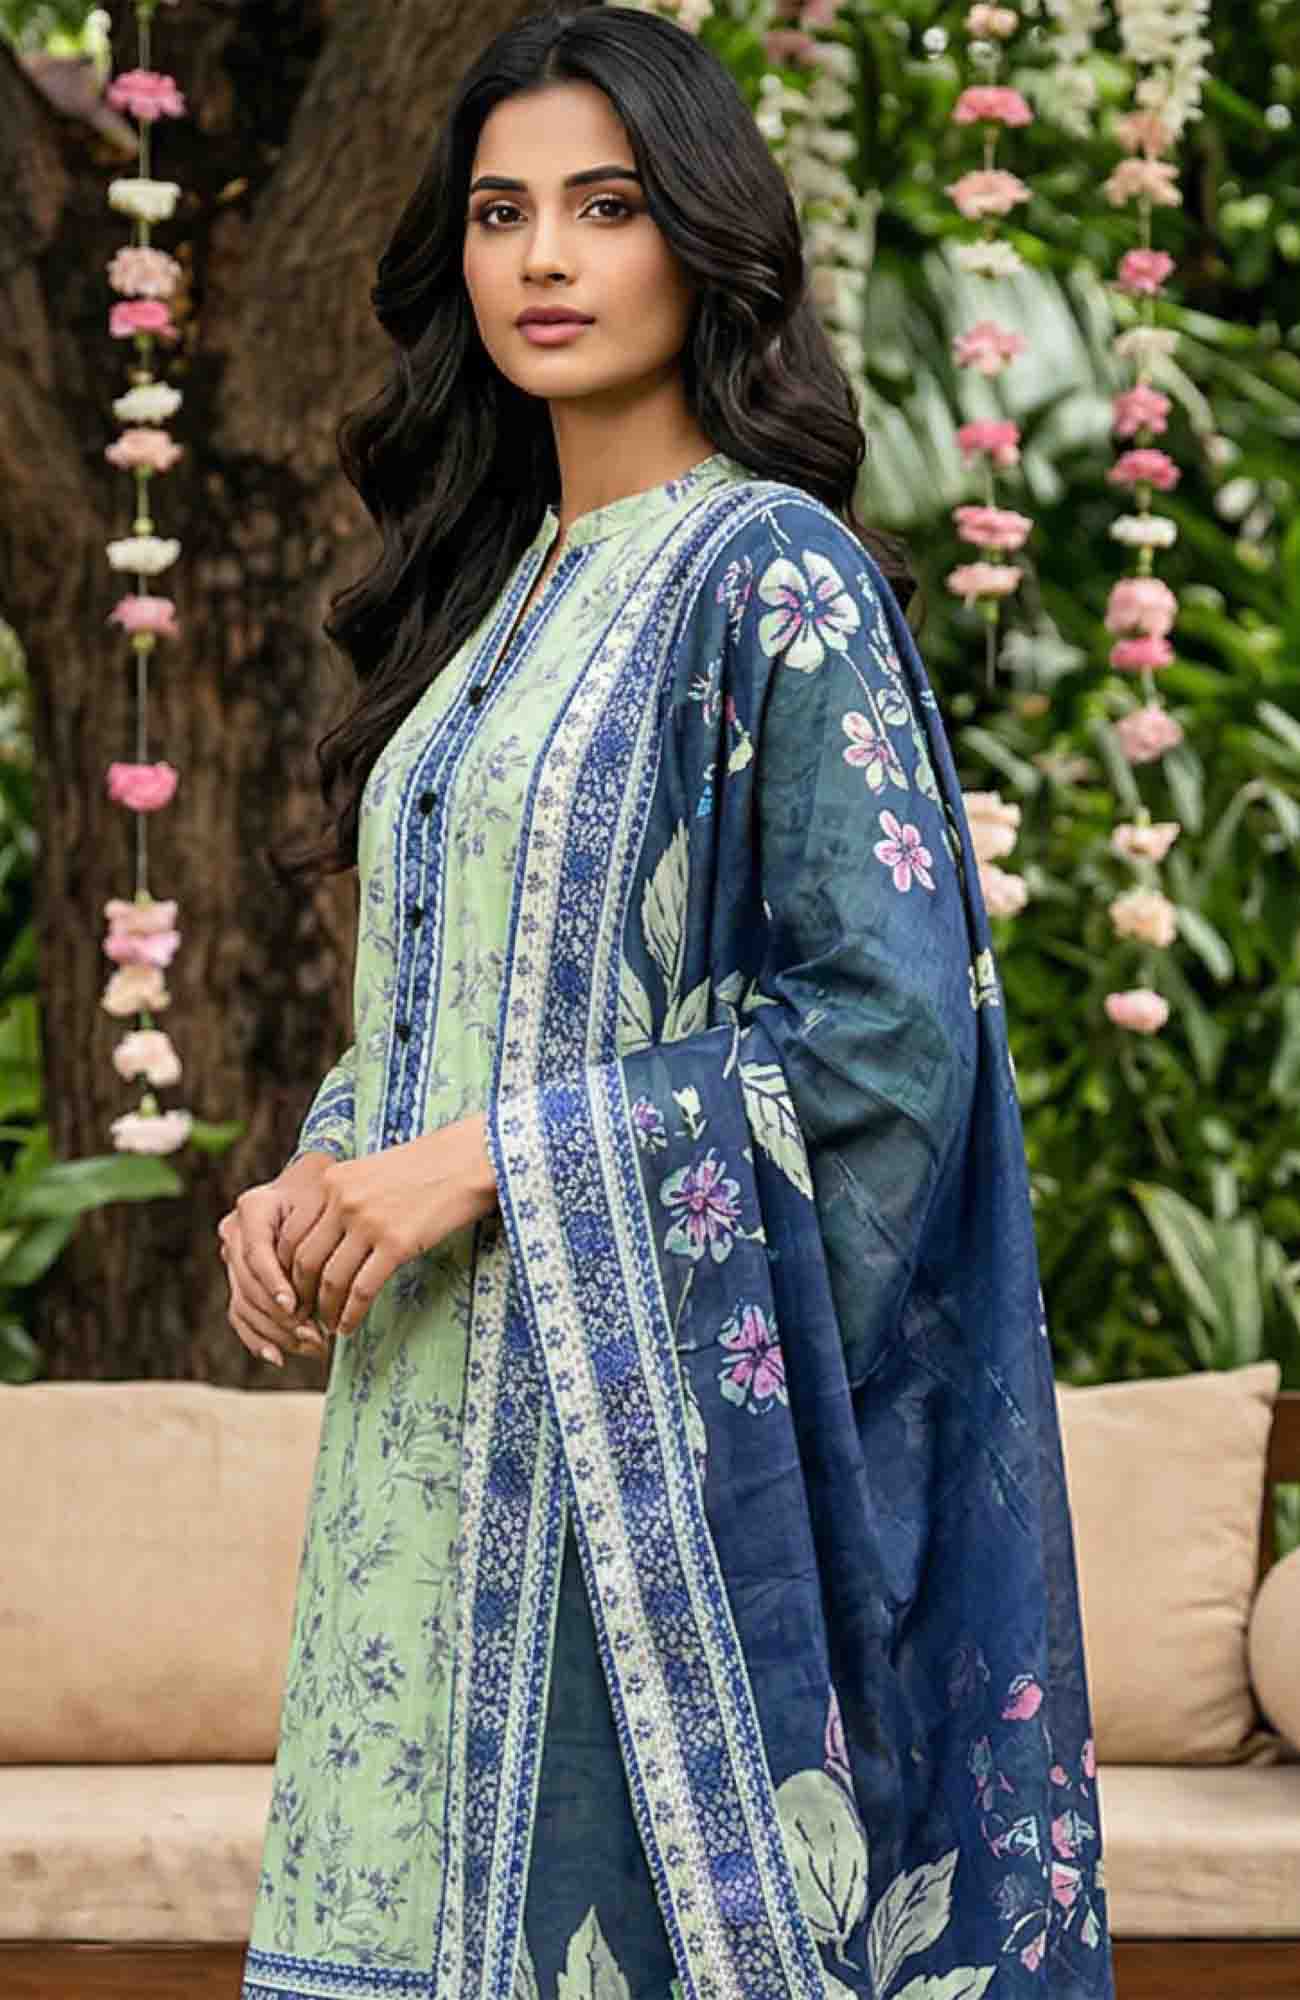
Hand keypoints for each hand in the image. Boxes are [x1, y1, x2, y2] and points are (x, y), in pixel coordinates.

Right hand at [217, 1153, 335, 1367]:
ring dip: (276, 1332)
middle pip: (249, 1284)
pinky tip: (278, 1357)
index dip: (273, 1281)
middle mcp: (234, 1232)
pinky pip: (240, 1314)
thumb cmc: (328, 1195)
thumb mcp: (328, 1200)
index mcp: (253, 1207)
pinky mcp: (238, 1280)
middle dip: (280, 1315)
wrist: (313, 1189)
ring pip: (244, 1304)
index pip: (256, 1252)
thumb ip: (320, 1229)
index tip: (293, 1305)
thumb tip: (327, 1273)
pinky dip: (257, 1339)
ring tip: (312, 1346)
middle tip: (314, 1334)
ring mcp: (232, 1258)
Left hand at [279, 1111, 497, 1339]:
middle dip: (301, 1294)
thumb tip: (327, 1238)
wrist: (469, 1160)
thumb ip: (344, 1198)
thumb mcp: (371, 1172)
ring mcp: (369, 1223)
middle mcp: (343, 1201)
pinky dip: (351, 1313)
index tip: (293, 1288)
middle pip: (305, 1260)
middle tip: (306, 1314)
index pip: (292, 1234)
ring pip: (331, 1279)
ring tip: (329, 1325)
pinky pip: (362, 1289)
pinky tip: (349, 1327)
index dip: (285, 1269)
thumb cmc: (426, 1167)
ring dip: (326, 1309)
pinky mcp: (397, 1243)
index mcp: (332, 1182)